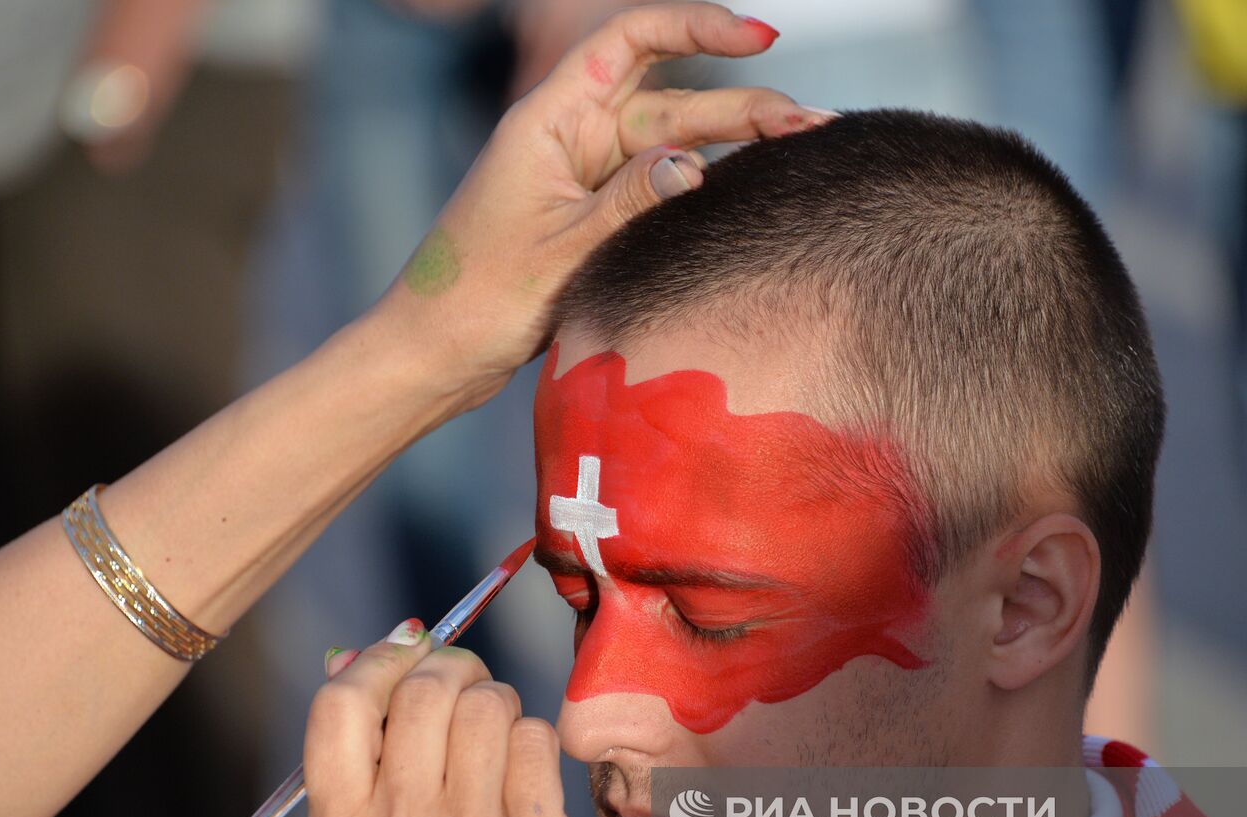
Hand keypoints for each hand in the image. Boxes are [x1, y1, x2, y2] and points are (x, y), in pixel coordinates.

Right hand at [306, 624, 590, 816]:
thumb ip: (354, 770)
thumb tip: (351, 657)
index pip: (340, 704)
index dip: (378, 660)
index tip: (406, 655)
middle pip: (424, 689)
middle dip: (454, 668)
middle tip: (467, 685)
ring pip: (489, 705)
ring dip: (499, 703)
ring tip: (499, 737)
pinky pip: (538, 741)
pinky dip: (536, 741)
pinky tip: (527, 774)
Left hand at [368, 2, 827, 414]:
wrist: (435, 355)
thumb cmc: (477, 300)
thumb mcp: (561, 251)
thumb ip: (630, 204)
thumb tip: (697, 164)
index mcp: (549, 121)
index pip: (629, 40)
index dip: (696, 27)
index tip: (760, 39)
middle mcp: (569, 139)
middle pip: (669, 101)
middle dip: (741, 106)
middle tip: (811, 125)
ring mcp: (583, 179)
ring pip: (671, 145)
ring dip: (732, 146)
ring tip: (804, 149)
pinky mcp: (591, 219)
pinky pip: (655, 189)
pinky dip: (699, 187)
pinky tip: (749, 191)